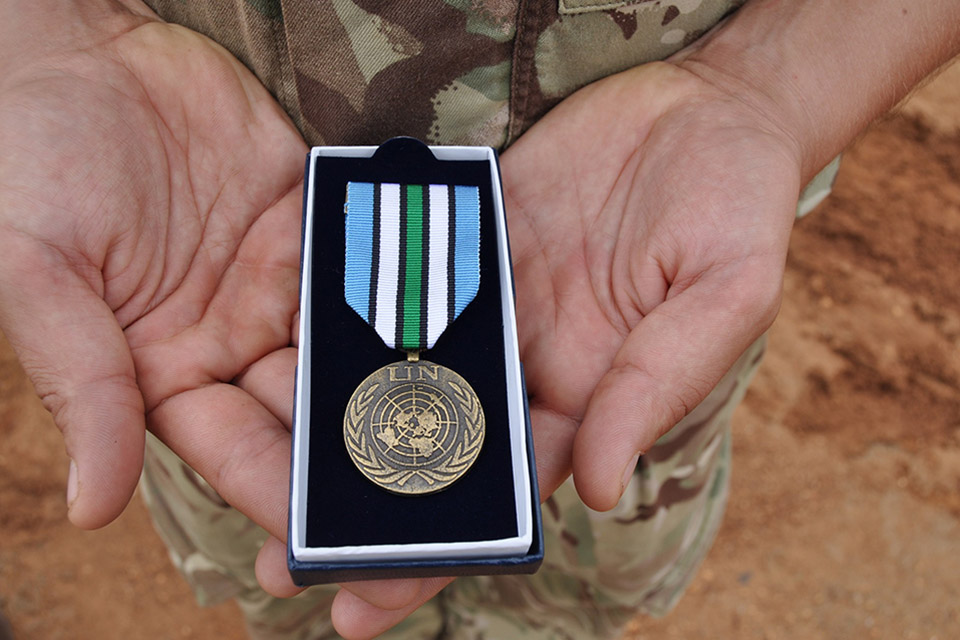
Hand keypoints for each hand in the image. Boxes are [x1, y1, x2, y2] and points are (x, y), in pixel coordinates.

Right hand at [0, 4, 437, 620]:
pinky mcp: (319, 228)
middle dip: (365, 456)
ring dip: (404, 385)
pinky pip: (369, 269)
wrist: (84, 58)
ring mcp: (284, 286)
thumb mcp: (37, 276)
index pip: (237, 453)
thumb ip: (80, 385)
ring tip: (466, 422)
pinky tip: (459, 328)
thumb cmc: (33, 163)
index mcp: (166, 373)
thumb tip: (91, 507)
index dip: (284, 497)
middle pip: (313, 416)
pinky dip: (409, 298)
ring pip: (354, 351)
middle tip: (429, 495)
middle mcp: (236, 341)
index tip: (338, 541)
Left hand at [330, 61, 802, 636]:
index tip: (370, 601)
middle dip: (364, 507)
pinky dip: (346, 312)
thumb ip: (657, 387)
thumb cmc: (734, 207)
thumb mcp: (722, 297)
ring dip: (334, 418)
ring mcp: (485, 300)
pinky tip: (281, 343)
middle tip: (281, 565)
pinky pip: (398, 279)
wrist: (702, 108)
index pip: (505, 490)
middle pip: (434, 444)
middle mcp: (523, 360)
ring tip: (254, 469)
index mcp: (585, 396)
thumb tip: (594, 489)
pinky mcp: (460, 237)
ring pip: (399, 369)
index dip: (441, 549)